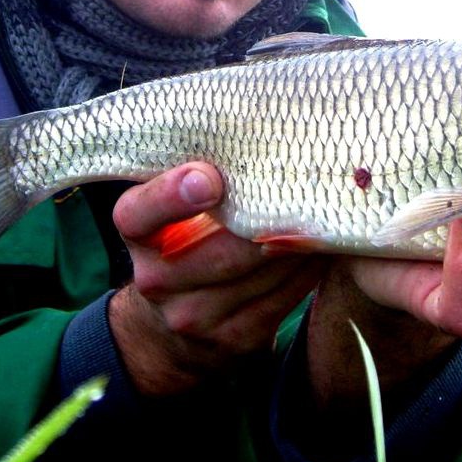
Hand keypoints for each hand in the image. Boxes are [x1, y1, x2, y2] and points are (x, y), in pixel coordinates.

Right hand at [109, 163, 325, 395]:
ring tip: (325, 212)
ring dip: (298, 242)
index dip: (173, 195)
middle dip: (269, 220)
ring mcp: (192, 316)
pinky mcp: (233, 340)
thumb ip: (197, 167)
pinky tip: (320, 247)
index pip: (140, 213)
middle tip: (309, 188)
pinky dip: (306, 270)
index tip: (211, 178)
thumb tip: (255, 121)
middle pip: (221, 251)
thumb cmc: (184, 232)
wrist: (171, 320)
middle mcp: (156, 279)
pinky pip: (282, 300)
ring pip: (260, 273)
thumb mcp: (172, 200)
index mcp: (136, 231)